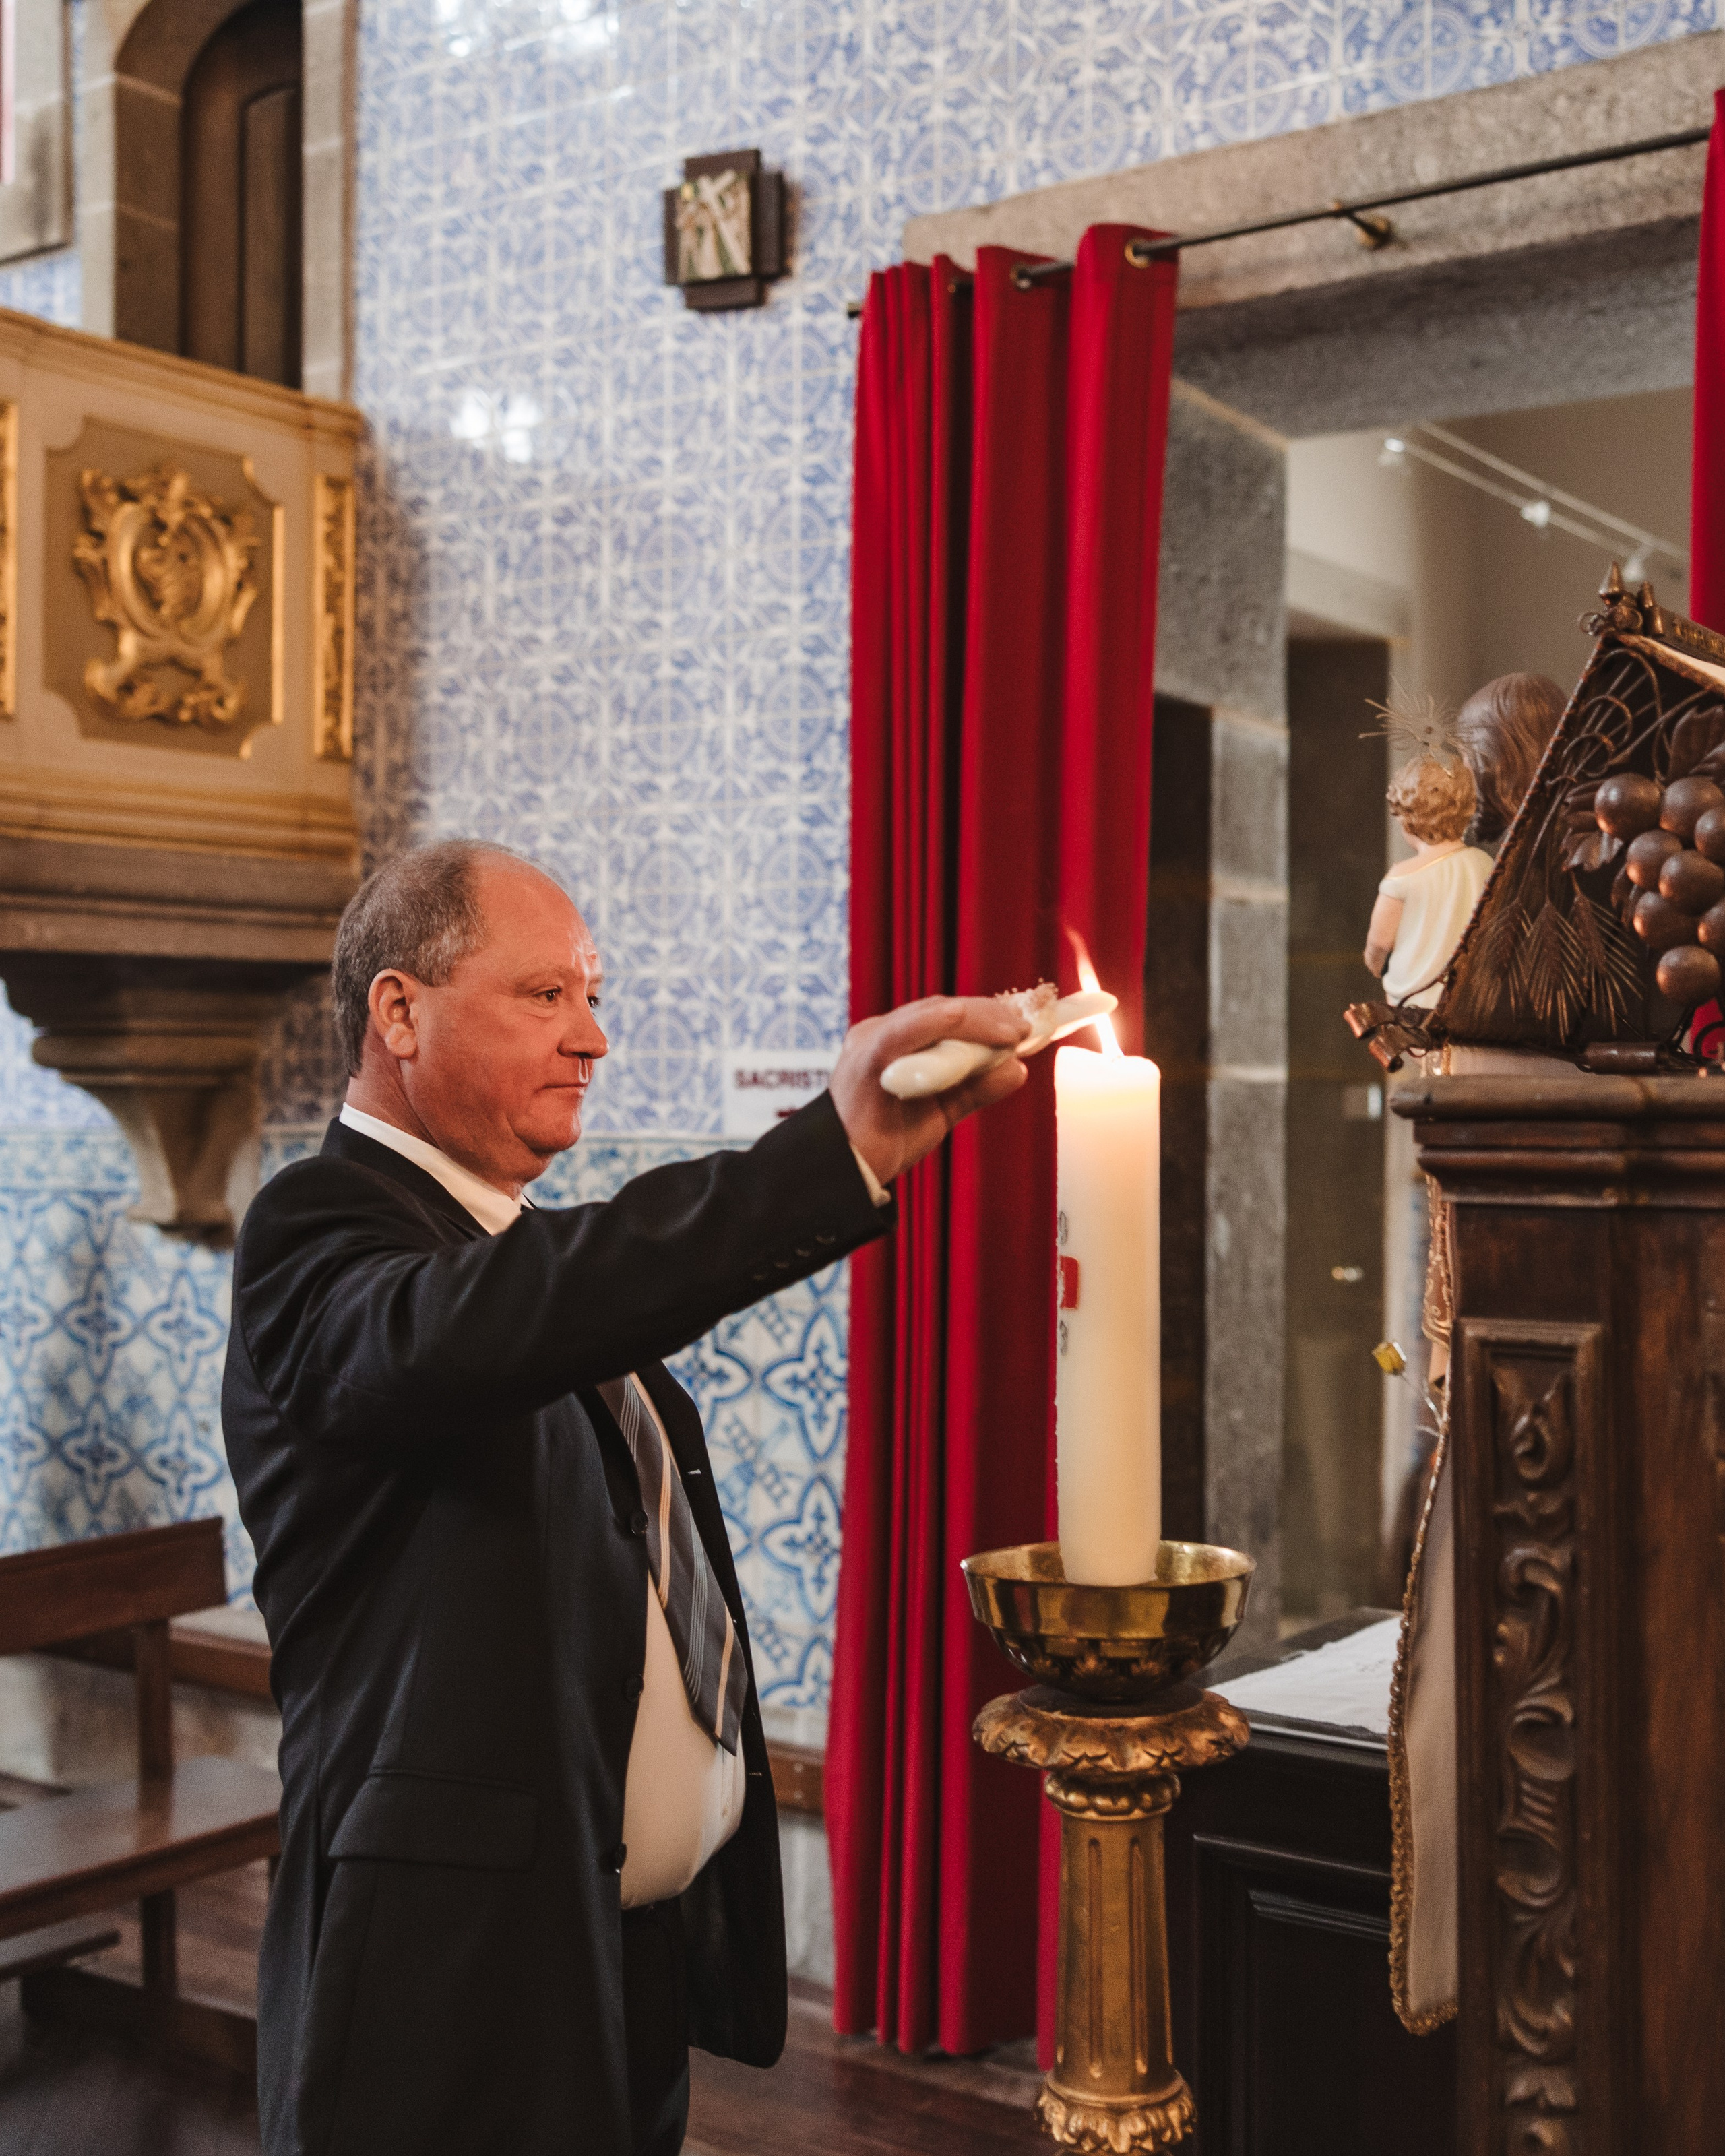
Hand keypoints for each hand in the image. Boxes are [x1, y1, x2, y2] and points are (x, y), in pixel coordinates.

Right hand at [829, 995, 1030, 1186]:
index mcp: (894, 1040)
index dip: (988, 1016)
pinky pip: (905, 1032)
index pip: (946, 1016)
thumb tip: (1017, 1069)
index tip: (1022, 1027)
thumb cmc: (884, 1141)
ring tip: (1011, 1032)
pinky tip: (967, 1022)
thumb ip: (974, 1088)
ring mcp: (872, 1042)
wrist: (843, 1171)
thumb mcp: (940, 1110)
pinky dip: (939, 1024)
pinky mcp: (868, 1059)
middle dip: (989, 1014)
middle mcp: (880, 1032)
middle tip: (1024, 1029)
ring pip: (931, 1014)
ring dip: (976, 1019)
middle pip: (942, 1009)